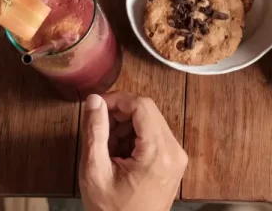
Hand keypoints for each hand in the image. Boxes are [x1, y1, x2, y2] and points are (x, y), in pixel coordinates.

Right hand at [78, 92, 186, 210]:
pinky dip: (134, 138)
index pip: (142, 106)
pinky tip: (118, 155)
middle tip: (98, 129)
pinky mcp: (173, 162)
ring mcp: (176, 157)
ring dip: (125, 127)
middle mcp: (174, 151)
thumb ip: (95, 132)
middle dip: (119, 114)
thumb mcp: (95, 171)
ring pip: (150, 121)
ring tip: (107, 148)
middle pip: (147, 111)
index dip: (117, 99)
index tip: (97, 105)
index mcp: (158, 153)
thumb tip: (94, 100)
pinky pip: (154, 136)